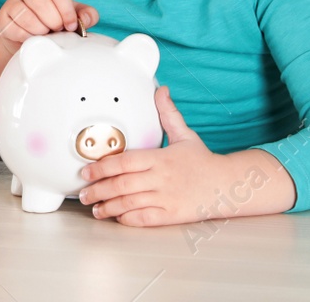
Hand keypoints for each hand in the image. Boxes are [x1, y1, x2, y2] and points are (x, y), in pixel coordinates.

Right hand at [0, 0, 97, 45]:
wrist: (32, 38)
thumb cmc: (55, 23)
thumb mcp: (72, 16)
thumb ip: (85, 15)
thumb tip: (86, 19)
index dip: (66, 10)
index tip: (71, 26)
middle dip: (52, 20)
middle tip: (57, 30)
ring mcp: (13, 1)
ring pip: (25, 13)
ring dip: (40, 29)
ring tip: (45, 34)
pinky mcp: (3, 16)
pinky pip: (14, 27)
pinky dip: (27, 37)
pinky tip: (32, 38)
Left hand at [78, 86, 294, 225]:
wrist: (227, 185)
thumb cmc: (202, 160)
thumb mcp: (184, 134)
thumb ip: (168, 114)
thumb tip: (161, 89)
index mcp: (161, 158)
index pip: (125, 162)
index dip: (102, 167)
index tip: (86, 171)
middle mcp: (162, 178)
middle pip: (122, 184)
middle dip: (98, 190)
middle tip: (83, 193)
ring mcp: (166, 198)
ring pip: (130, 204)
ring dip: (108, 207)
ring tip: (95, 208)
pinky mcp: (172, 215)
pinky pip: (145, 218)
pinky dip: (128, 219)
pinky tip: (117, 217)